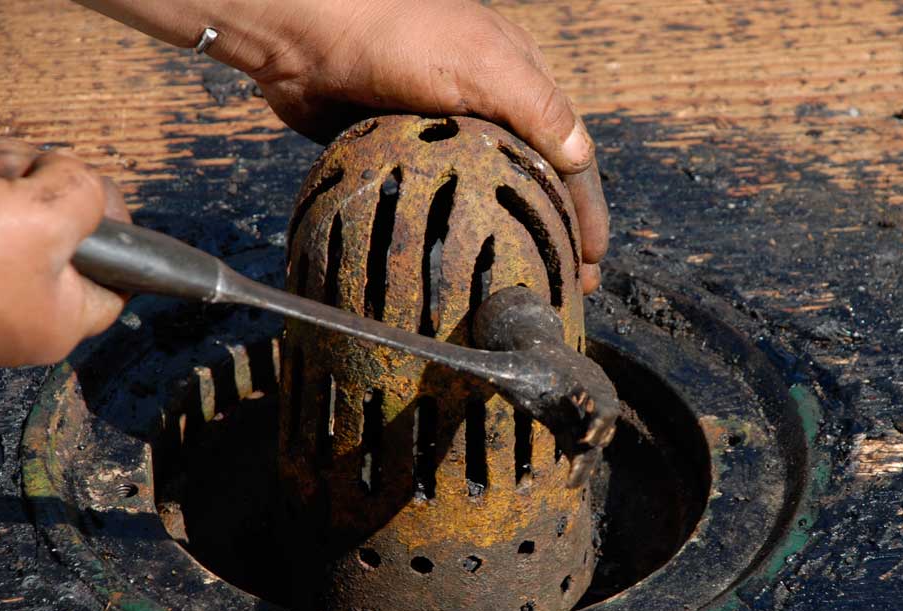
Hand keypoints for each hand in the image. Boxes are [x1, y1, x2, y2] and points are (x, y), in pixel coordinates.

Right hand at [0, 131, 128, 365]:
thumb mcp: (45, 220)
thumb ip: (88, 198)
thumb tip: (82, 187)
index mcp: (59, 318)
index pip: (119, 280)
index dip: (120, 230)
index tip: (98, 193)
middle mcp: (19, 303)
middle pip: (62, 226)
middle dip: (41, 181)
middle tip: (15, 173)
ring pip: (9, 200)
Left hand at [248, 0, 607, 292]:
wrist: (308, 33)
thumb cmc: (398, 34)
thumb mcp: (483, 61)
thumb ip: (537, 107)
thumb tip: (583, 157)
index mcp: (518, 80)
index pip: (568, 152)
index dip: (586, 207)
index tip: (594, 256)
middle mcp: (488, 107)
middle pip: (535, 179)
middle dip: (557, 232)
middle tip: (570, 284)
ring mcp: (444, 131)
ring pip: (491, 193)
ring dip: (513, 235)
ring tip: (528, 279)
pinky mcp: (405, 149)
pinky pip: (442, 196)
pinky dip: (461, 227)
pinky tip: (467, 256)